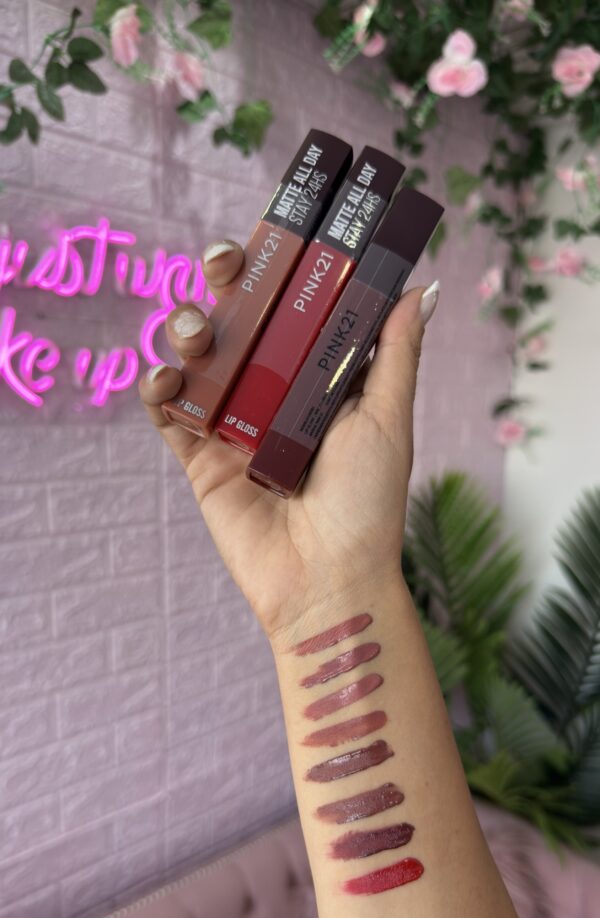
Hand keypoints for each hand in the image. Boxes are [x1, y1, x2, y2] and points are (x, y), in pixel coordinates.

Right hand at [139, 240, 438, 644]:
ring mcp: (234, 424)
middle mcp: (274, 393)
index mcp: (320, 378)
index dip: (282, 267)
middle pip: (241, 319)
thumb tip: (422, 286)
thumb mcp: (387, 420)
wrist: (327, 581)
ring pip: (198, 356)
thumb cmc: (367, 502)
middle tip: (225, 263)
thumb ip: (396, 353)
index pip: (295, 306)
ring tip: (199, 336)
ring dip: (188, 327)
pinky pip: (166, 413)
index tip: (276, 232)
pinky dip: (156, 388)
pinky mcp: (199, 459)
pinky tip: (165, 379)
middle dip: (227, 281)